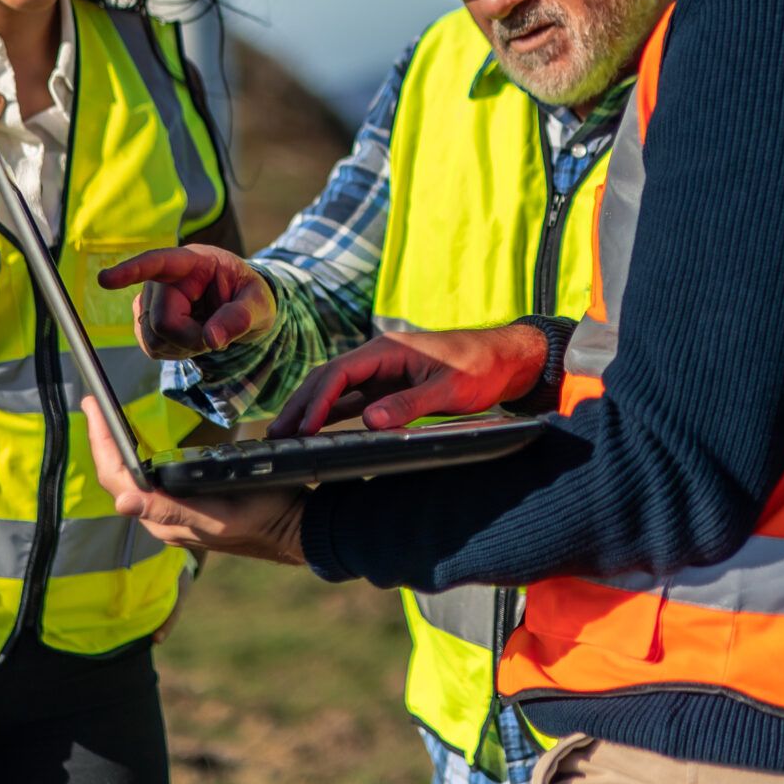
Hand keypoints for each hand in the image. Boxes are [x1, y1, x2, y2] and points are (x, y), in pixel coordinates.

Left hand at [80, 398, 304, 564]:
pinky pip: (149, 483)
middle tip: (93, 403)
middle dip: (101, 439)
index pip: (117, 477)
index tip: (92, 405)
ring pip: (131, 480)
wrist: (294, 529)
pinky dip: (137, 459)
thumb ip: (170, 510)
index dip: (100, 441)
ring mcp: (172, 516)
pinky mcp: (185, 510)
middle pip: (118, 477)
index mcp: (164, 518)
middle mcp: (161, 519)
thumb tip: (122, 503)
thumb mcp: (219, 511)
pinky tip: (137, 445)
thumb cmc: (264, 515)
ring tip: (106, 418)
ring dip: (116, 449)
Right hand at [98, 244, 273, 357]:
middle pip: (161, 321)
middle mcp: (164, 278)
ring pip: (152, 338)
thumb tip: (212, 339)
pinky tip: (190, 340)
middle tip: (215, 335)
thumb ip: (240, 317)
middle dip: (190, 339)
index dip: (131, 271)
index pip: (158, 262)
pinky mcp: (145, 320)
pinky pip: (150, 347)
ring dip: (183, 347)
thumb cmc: (249, 297)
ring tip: (204, 332)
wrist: (241, 309)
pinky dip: (174, 352)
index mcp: (193, 261)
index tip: (105, 279)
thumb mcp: (260, 304)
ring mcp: (151, 299)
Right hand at [271, 323, 548, 438]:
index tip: (303, 428)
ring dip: (311, 410)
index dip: (317, 400)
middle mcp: (380, 356)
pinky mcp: (390, 385)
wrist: (507, 359)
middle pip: (329, 378)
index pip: (340, 373)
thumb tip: (367, 421)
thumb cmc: (481, 367)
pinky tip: (316, 431)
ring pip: (337, 389)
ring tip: (286, 435)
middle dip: (301, 405)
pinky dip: (332, 413)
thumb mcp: (448, 389)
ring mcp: (383, 371)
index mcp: (388, 348)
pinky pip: (353, 399)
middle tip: (276, 434)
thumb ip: (408, 405)